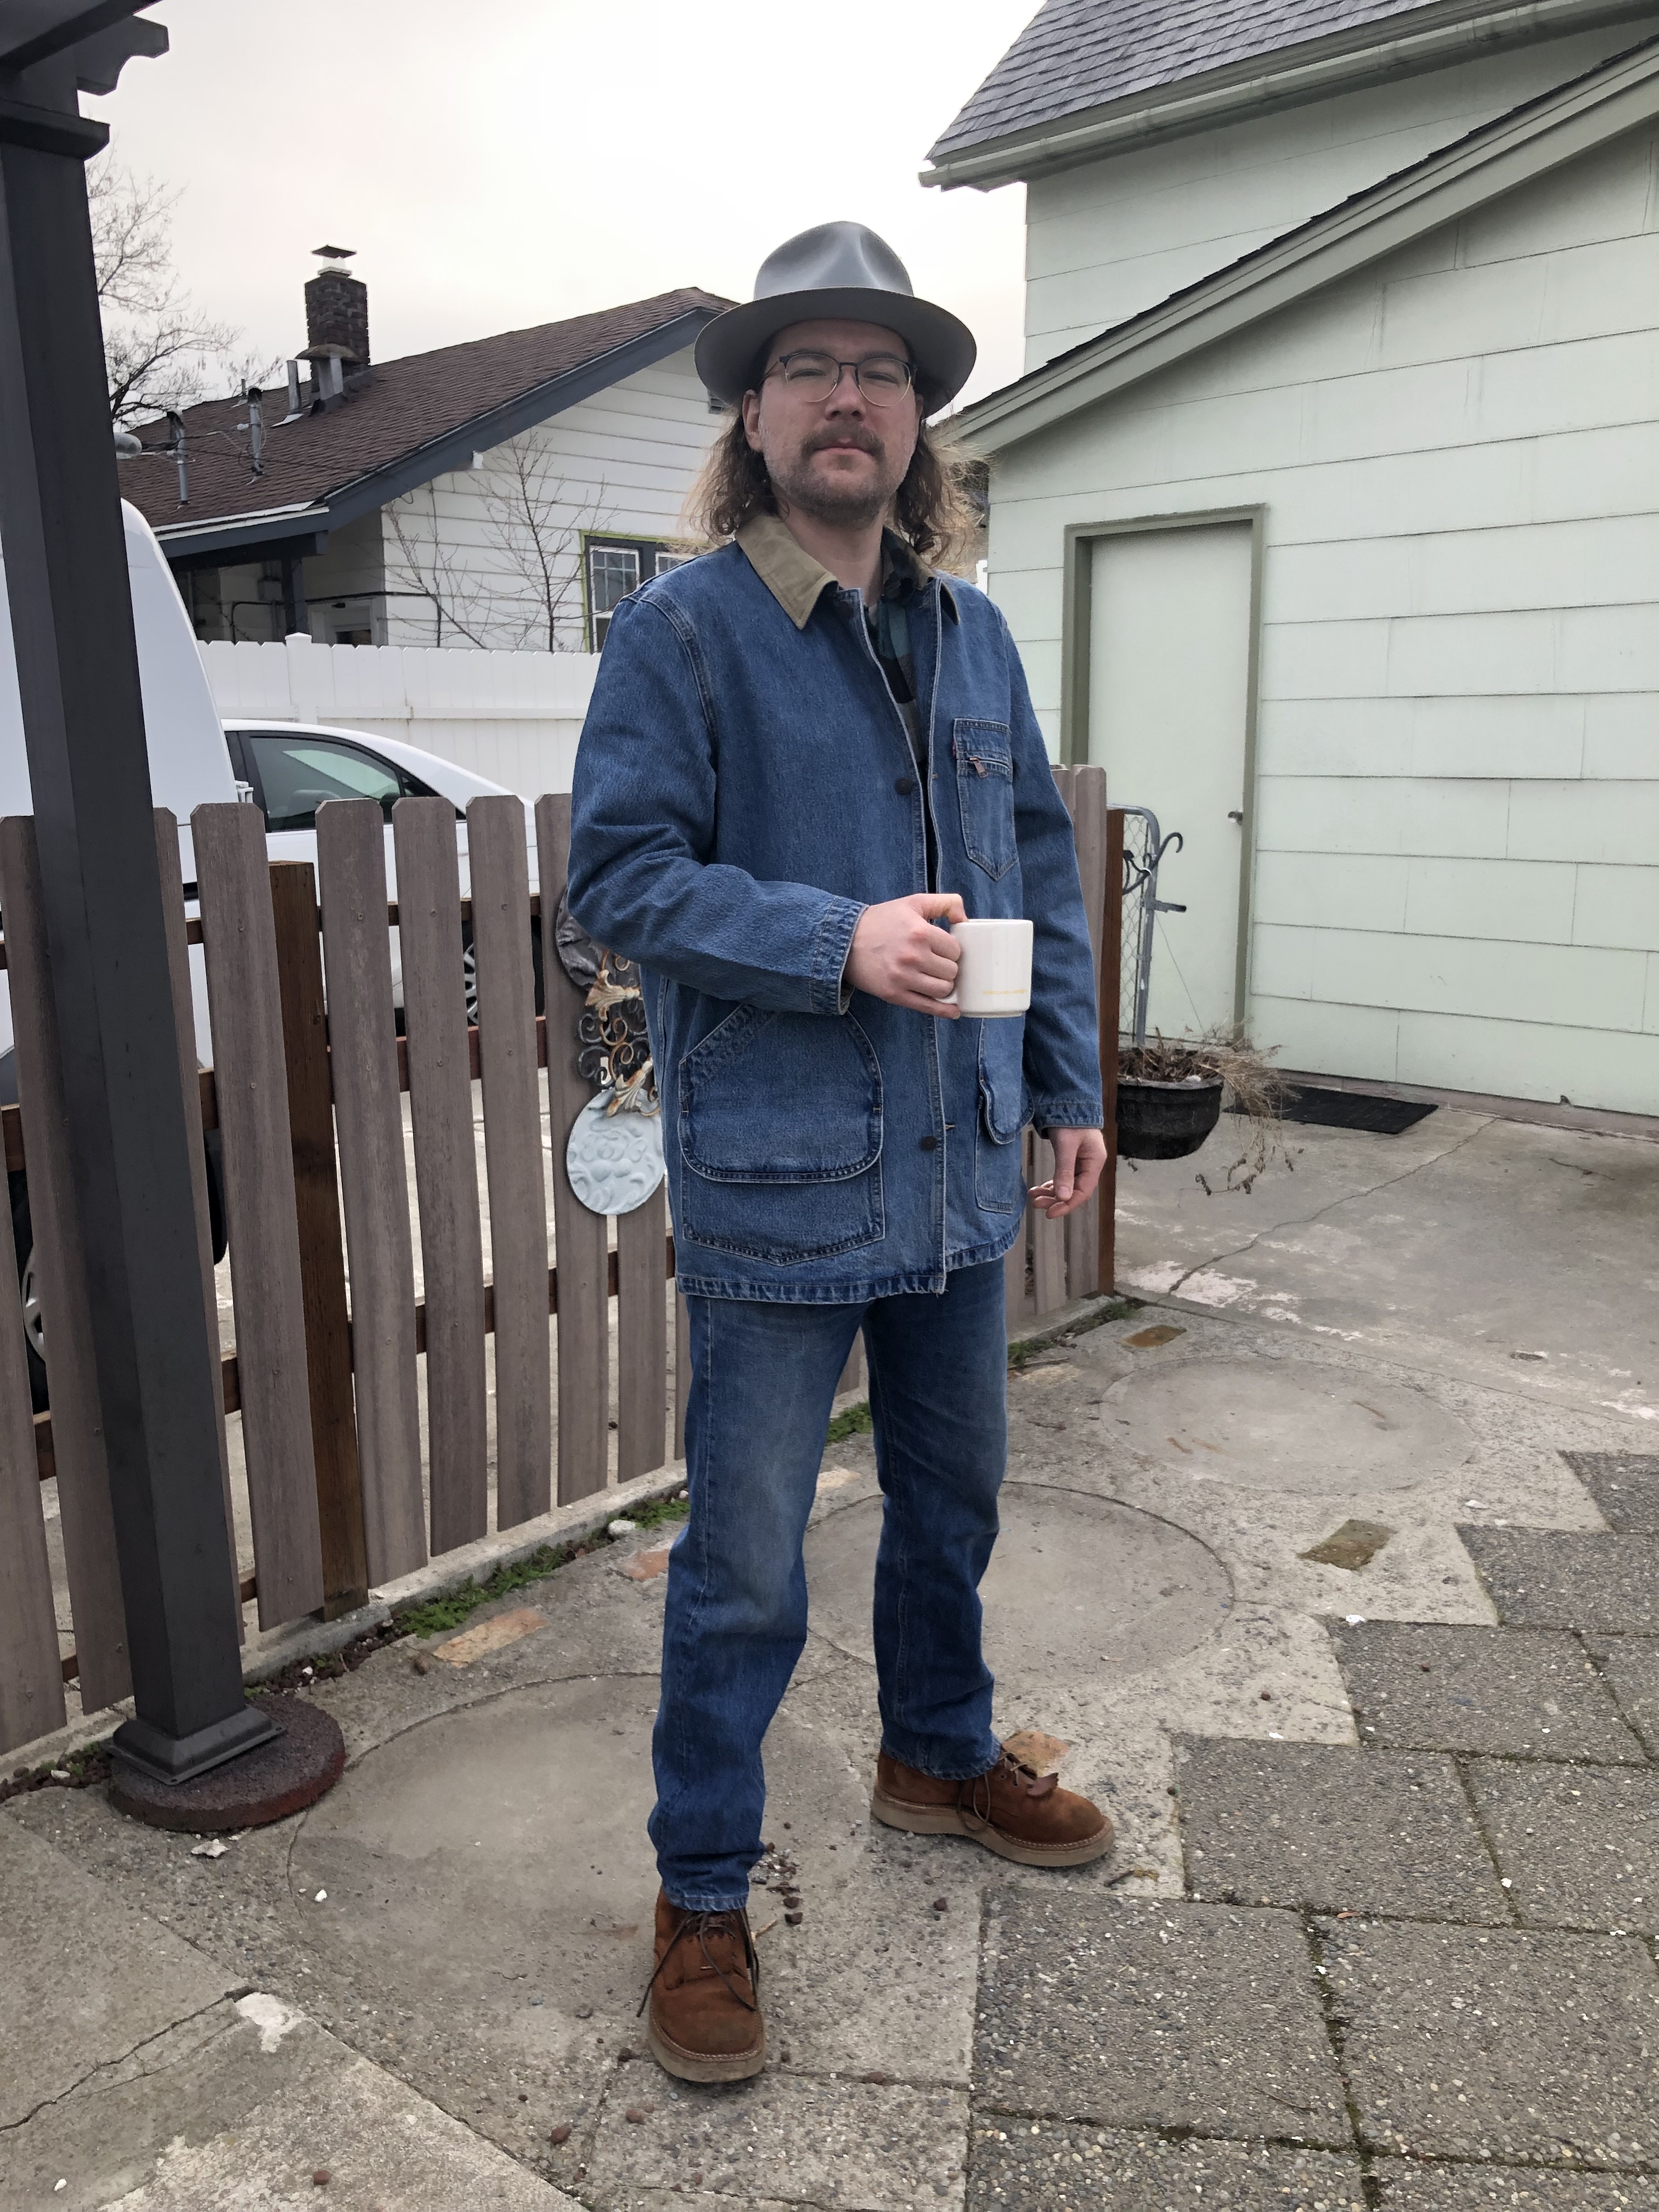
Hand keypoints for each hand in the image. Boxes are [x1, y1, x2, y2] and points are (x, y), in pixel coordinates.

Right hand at [845, 893, 964, 1016]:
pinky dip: (944, 1011)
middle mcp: (913, 956)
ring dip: (944, 985)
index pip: (955, 950)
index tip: (942, 950)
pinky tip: (954, 1010)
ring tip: (936, 978)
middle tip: (937, 963)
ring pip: (943, 990)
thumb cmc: (881, 921)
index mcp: (920, 932)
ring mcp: (903, 978)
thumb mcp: (913, 902)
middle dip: (948, 967)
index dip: (951, 950)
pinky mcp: (895, 995)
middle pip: (951, 971)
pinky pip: (928, 1007)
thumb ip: (945, 903)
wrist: (844, 941)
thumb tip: (964, 920)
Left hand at [1030, 1127, 1106, 1219]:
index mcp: (1095, 1161)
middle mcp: (1091, 1164)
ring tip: (1034, 1197)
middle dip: (1055, 1200)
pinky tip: (1040, 1188)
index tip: (1050, 1213)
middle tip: (1036, 1204)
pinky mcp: (1073, 1159)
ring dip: (1051, 1193)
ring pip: (1067, 1185)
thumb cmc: (1069, 1120)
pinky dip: (1052, 1184)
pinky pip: (1063, 1177)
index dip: (1067, 1205)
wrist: (1067, 1101)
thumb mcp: (1065, 1145)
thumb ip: (1064, 1171)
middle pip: (1075, 1190)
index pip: (1083, 1191)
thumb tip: (1062, 1197)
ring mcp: (1082, 1162)